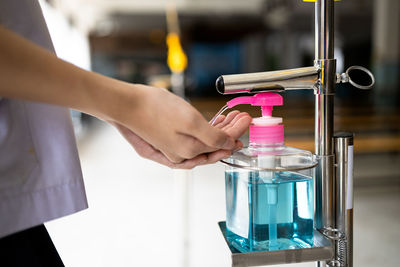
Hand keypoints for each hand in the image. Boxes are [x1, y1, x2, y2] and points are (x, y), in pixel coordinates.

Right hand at [111, 110, 250, 168]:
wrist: (126, 103)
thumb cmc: (154, 109)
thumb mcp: (189, 121)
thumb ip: (212, 137)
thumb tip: (229, 144)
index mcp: (189, 151)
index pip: (221, 145)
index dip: (237, 132)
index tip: (247, 120)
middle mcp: (182, 154)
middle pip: (214, 145)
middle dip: (231, 132)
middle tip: (242, 117)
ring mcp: (173, 148)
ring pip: (204, 142)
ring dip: (219, 130)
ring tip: (231, 117)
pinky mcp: (166, 140)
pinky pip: (192, 139)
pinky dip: (205, 131)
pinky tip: (211, 124)